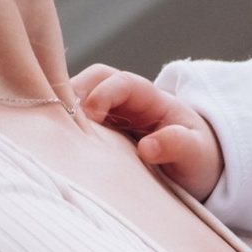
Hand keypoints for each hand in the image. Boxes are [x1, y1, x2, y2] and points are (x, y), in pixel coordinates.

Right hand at [69, 63, 224, 195]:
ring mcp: (110, 116)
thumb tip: (148, 147)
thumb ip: (177, 145)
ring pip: (78, 101)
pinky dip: (63, 129)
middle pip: (91, 82)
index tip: (91, 116)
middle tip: (58, 122)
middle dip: (73, 95)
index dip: (102, 93)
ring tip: (53, 135)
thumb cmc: (198, 157)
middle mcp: (126, 101)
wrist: (197, 170)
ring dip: (63, 112)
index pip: (120, 82)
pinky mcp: (99, 134)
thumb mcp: (196, 153)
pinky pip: (75, 123)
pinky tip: (57, 147)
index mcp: (150, 98)